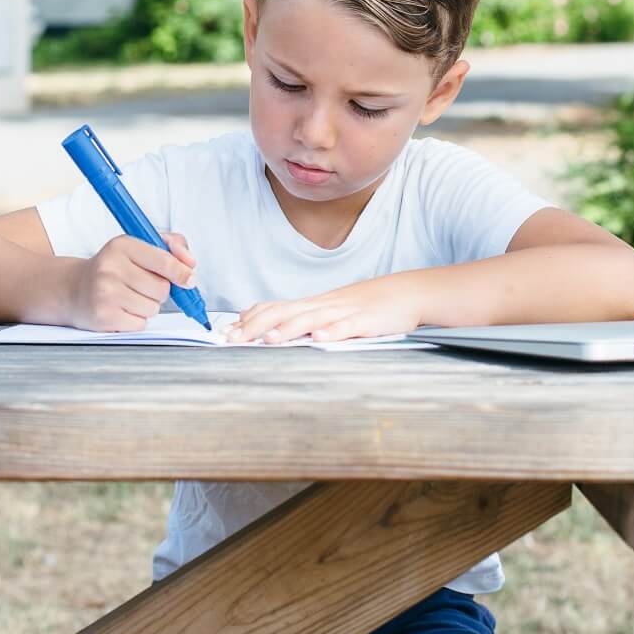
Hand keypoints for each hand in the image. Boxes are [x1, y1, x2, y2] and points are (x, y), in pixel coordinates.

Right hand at [70, 232, 195, 331]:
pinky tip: (121, 309)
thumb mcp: (138, 246)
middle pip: (162, 288)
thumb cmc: (113, 268)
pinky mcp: (104, 317)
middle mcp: (111, 267)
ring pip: (153, 308)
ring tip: (129, 297)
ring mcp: (105, 293)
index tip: (189, 279)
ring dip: (148, 306)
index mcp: (122, 245)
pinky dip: (136, 320)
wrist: (74, 289)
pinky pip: (140, 324)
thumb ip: (171, 246)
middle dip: (160, 291)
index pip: (164, 261)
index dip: (182, 272)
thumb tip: (190, 264)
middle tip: (143, 286)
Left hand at [227, 275, 422, 344]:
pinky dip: (333, 333)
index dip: (249, 319)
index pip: (274, 308)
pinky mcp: (366, 321)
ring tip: (269, 340)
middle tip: (233, 340)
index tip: (226, 333)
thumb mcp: (331, 311)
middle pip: (284, 312)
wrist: (407, 293)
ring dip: (288, 329)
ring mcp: (344, 312)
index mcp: (313, 305)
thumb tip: (271, 329)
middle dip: (257, 326)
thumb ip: (304, 319)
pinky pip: (348, 327)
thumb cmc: (367, 306)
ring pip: (311, 319)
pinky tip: (320, 339)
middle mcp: (323, 306)